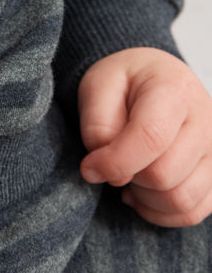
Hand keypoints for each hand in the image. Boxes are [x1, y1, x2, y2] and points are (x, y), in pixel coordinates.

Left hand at [78, 47, 211, 226]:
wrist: (154, 76)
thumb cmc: (125, 81)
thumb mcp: (98, 85)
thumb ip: (98, 126)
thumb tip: (112, 174)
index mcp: (174, 89)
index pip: (151, 138)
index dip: (116, 161)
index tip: (89, 168)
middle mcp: (204, 121)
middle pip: (165, 174)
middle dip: (128, 176)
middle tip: (111, 160)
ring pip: (181, 200)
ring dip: (144, 197)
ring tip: (127, 174)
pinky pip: (191, 212)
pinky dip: (160, 212)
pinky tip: (142, 191)